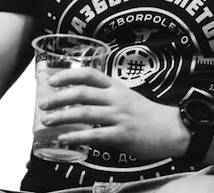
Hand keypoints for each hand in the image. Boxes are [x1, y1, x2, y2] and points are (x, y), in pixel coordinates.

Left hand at [39, 68, 188, 159]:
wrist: (171, 128)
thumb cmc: (146, 114)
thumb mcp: (126, 97)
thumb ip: (106, 98)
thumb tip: (79, 102)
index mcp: (116, 86)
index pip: (90, 74)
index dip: (69, 75)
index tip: (52, 79)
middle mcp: (116, 98)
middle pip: (83, 92)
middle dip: (59, 98)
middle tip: (42, 104)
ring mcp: (119, 116)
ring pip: (85, 113)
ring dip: (62, 116)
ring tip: (47, 121)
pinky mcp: (122, 135)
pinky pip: (95, 134)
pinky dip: (76, 136)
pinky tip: (63, 139)